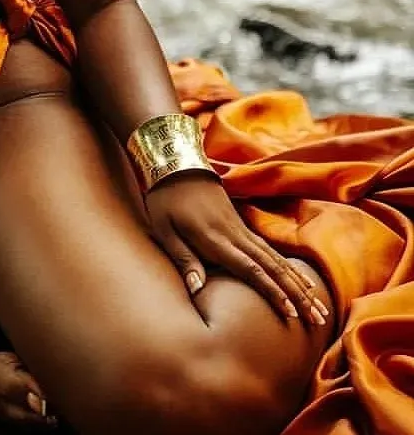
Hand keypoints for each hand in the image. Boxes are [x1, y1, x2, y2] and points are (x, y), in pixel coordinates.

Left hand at [144, 173, 328, 325]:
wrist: (176, 164)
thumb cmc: (165, 199)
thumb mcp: (164, 228)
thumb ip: (183, 258)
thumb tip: (197, 290)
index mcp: (215, 238)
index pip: (250, 269)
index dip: (272, 292)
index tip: (292, 314)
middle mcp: (235, 235)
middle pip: (272, 267)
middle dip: (297, 295)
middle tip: (319, 319)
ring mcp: (241, 229)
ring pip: (277, 259)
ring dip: (299, 283)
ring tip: (319, 307)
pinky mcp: (241, 225)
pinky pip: (271, 250)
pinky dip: (290, 267)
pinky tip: (302, 280)